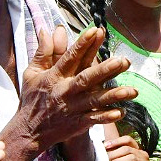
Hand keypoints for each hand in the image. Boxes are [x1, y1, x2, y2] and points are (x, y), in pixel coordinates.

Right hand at [17, 26, 135, 150]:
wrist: (29, 131)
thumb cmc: (32, 98)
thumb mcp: (32, 73)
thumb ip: (43, 51)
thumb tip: (47, 29)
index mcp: (55, 77)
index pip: (70, 57)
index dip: (83, 44)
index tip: (96, 30)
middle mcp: (65, 91)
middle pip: (86, 78)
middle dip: (105, 70)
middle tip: (123, 60)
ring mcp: (73, 108)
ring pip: (95, 100)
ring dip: (113, 95)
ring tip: (132, 90)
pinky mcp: (77, 123)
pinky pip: (94, 120)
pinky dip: (106, 117)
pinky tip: (121, 112)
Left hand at [105, 134, 150, 160]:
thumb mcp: (128, 160)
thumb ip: (119, 154)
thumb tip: (102, 149)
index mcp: (137, 149)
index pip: (128, 140)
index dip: (116, 141)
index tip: (105, 146)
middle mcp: (142, 155)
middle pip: (128, 149)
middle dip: (114, 153)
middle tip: (104, 158)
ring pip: (131, 158)